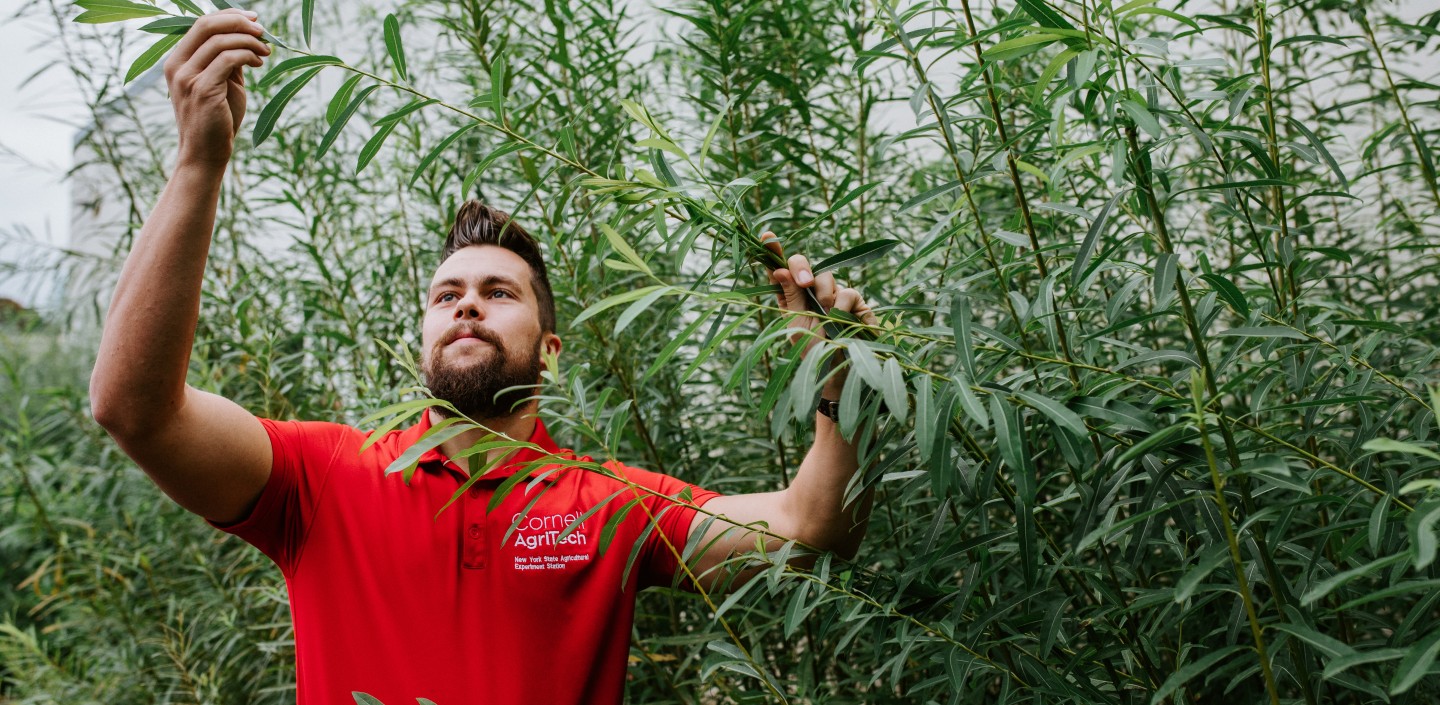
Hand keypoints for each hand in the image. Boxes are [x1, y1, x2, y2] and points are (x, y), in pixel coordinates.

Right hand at [163, 9, 270, 169]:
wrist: (205, 154)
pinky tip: (259, 63)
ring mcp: (187, 77)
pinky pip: (228, 59)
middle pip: (207, 25)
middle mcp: (176, 66)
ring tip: (266, 52)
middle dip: (239, 22)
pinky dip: (247, 55)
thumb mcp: (222, 83)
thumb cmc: (217, 120)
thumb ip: (228, 59)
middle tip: (263, 30)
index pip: (201, 24)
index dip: (229, 16)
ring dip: (248, 41)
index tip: (254, 19)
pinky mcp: (202, 90)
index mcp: (177, 61)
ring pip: (220, 41)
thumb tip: (247, 35)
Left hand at [765, 232, 878, 396]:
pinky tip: (843, 325)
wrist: (837, 372)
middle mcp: (810, 292)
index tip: (766, 235)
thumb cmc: (812, 350)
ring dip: (824, 297)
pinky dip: (844, 308)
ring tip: (826, 320)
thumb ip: (789, 295)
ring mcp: (833, 295)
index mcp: (789, 296)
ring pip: (827, 277)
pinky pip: (848, 292)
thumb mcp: (795, 323)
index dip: (773, 250)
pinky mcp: (855, 302)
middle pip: (803, 264)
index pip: (780, 268)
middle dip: (802, 269)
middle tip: (805, 284)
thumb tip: (777, 269)